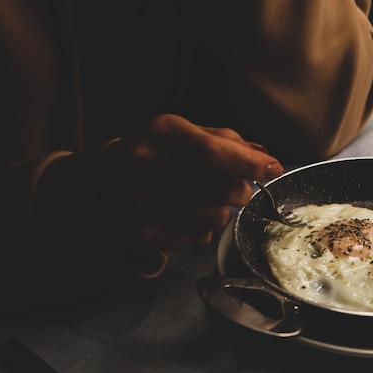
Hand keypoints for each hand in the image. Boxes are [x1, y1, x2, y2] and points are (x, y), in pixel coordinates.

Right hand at [98, 114, 283, 251]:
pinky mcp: (137, 235)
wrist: (99, 182)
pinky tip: (186, 217)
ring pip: (215, 217)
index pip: (213, 153)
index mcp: (159, 132)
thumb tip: (266, 158)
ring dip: (221, 211)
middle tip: (234, 188)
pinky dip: (203, 231)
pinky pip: (198, 239)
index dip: (249, 164)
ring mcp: (137, 202)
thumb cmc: (154, 153)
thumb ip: (226, 142)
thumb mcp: (183, 134)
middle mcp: (143, 165)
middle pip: (222, 188)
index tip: (273, 169)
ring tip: (204, 202)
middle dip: (241, 190)